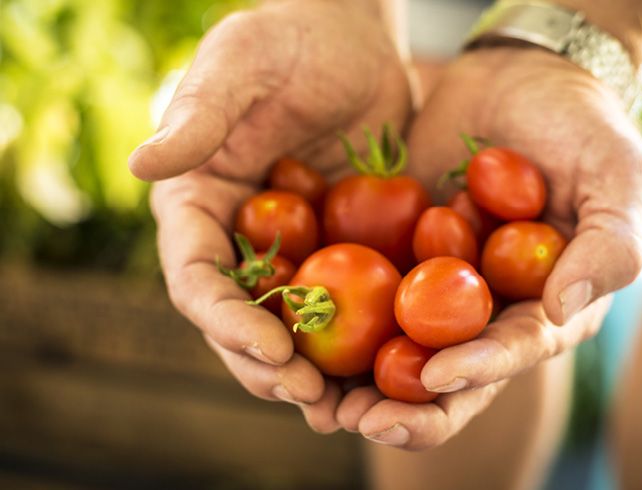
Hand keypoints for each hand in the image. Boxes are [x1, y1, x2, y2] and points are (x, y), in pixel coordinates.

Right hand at [128, 0, 411, 431]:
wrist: (351, 39)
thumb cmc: (286, 39)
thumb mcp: (240, 65)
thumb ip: (199, 116)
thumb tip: (144, 166)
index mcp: (198, 204)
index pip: (196, 277)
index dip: (226, 322)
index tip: (271, 351)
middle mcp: (237, 237)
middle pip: (239, 319)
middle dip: (267, 365)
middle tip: (310, 398)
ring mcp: (290, 248)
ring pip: (290, 326)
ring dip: (311, 372)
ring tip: (344, 409)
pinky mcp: (337, 246)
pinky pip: (346, 303)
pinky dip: (359, 341)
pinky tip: (386, 370)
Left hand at [336, 46, 641, 449]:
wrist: (517, 78)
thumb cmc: (581, 126)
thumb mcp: (617, 175)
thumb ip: (609, 245)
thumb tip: (562, 308)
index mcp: (542, 305)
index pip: (510, 351)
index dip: (477, 371)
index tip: (436, 376)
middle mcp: (484, 307)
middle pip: (445, 372)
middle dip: (405, 405)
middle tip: (358, 420)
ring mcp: (434, 283)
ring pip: (393, 345)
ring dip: (355, 379)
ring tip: (313, 399)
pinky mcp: (394, 254)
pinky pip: (360, 290)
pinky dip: (330, 314)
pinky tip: (293, 328)